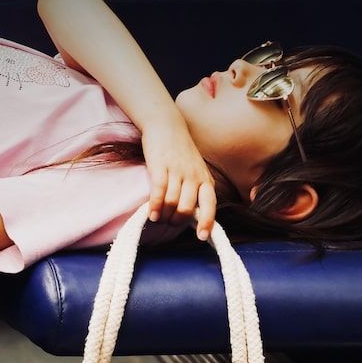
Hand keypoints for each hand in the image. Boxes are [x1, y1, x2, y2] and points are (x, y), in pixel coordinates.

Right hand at [141, 116, 216, 240]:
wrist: (166, 126)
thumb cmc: (181, 153)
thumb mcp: (196, 171)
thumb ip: (195, 191)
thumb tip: (192, 216)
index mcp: (205, 179)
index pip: (210, 204)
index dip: (207, 222)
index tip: (202, 236)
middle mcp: (193, 176)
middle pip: (187, 208)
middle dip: (177, 221)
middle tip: (169, 222)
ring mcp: (177, 171)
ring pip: (172, 202)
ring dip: (164, 215)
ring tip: (158, 218)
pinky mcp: (160, 167)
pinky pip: (159, 192)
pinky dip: (155, 206)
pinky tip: (151, 214)